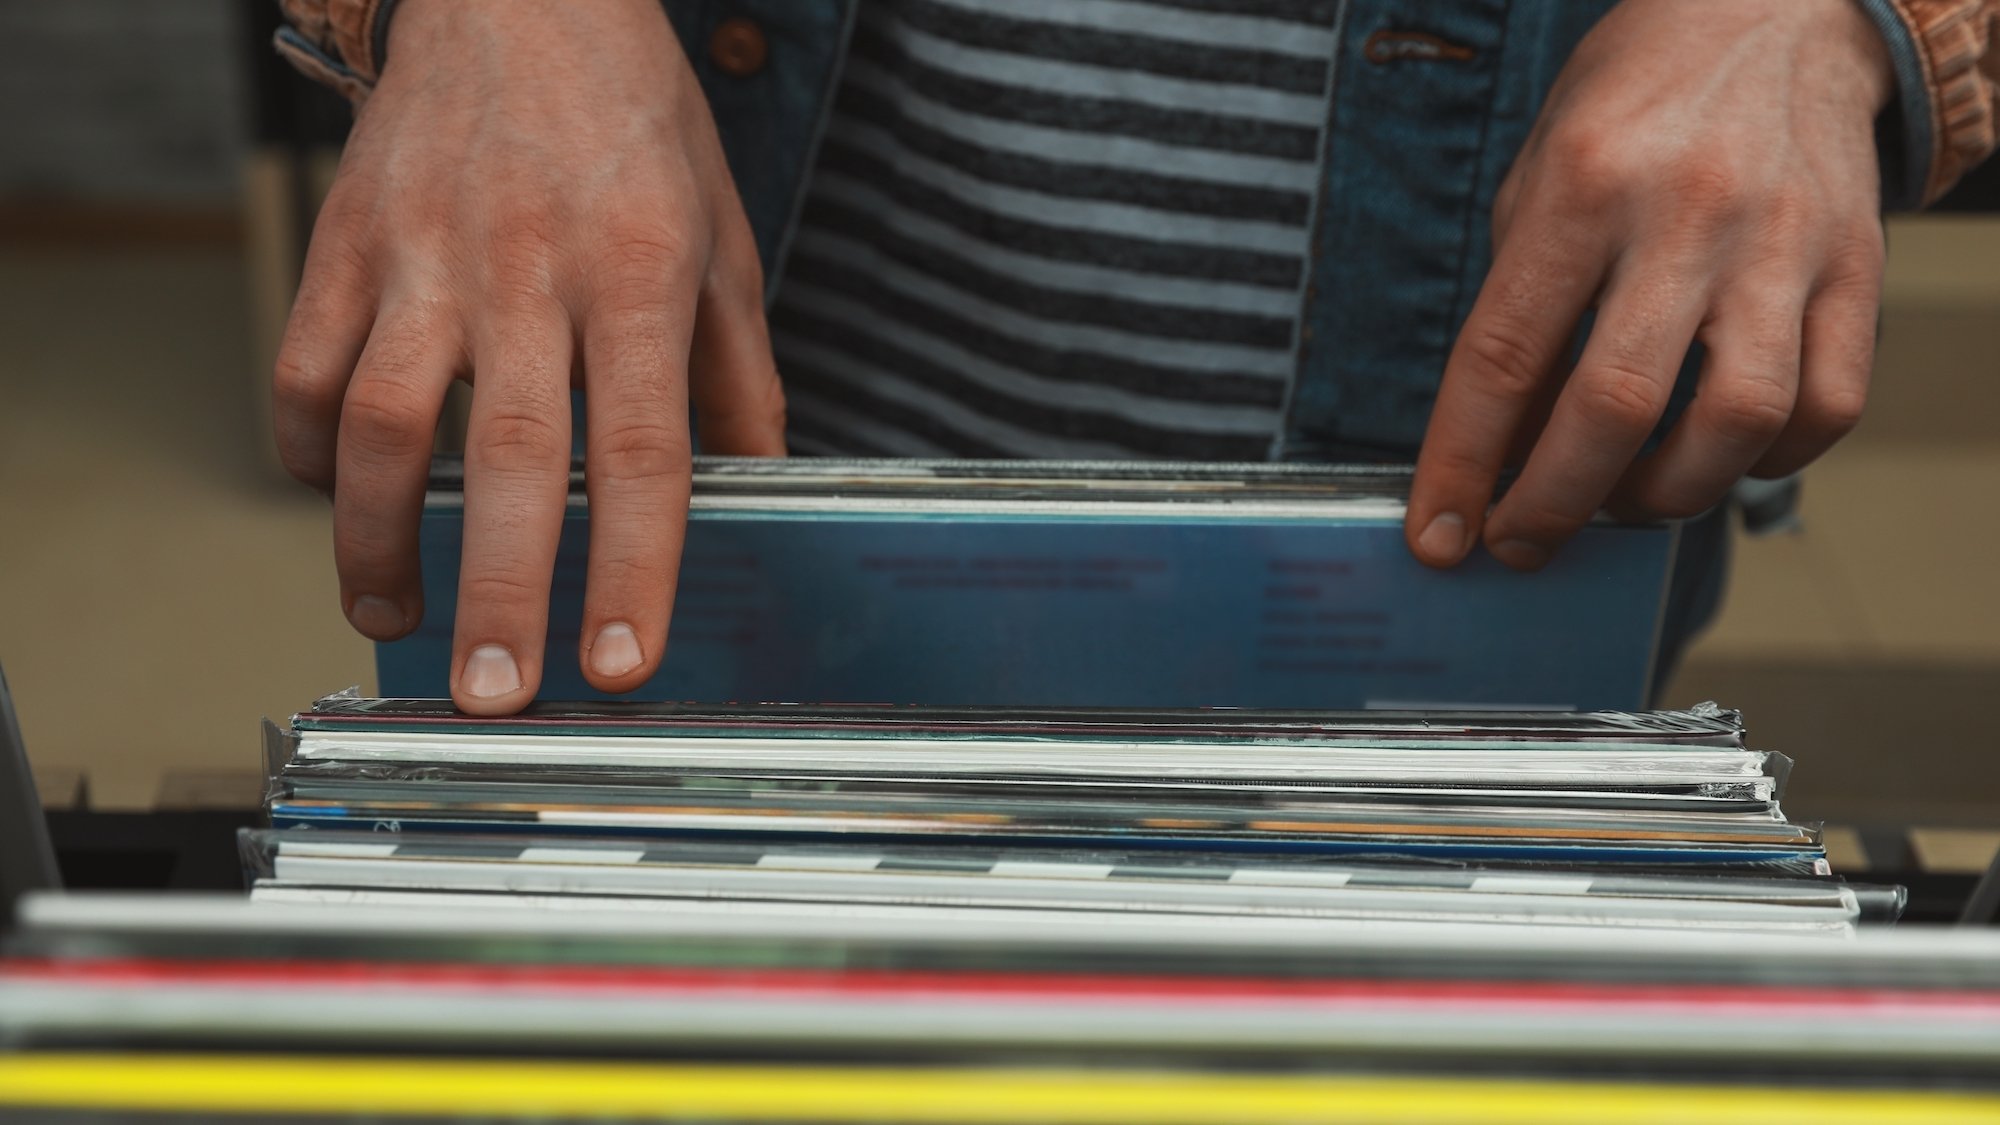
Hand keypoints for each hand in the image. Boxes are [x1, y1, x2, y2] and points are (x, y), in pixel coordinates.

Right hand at [273, 0, 784, 713]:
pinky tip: (340, 501)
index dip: (632, 566)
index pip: (641, 448)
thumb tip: (761, 487)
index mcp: (640, 272)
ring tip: (393, 619)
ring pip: (379, 420)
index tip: (620, 663)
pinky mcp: (345, 240)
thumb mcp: (723, 239)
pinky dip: (311, 451)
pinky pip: (307, 365)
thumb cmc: (631, 118)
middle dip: (501, 591)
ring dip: (376, 539)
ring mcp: (423, 253)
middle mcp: (528, 268)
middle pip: (509, 456)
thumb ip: (737, 373)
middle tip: (494, 694)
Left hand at [1406, 0, 1890, 569]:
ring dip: (1665, 497)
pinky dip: (1769, 461)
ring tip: (1623, 501)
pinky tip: (1722, 458)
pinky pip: (1827, 405)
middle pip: (1612, 407)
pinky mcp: (1858, 267)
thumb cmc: (1636, 106)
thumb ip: (1522, 303)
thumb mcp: (1540, 174)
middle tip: (1521, 542)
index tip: (1440, 536)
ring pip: (1734, 423)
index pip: (1505, 355)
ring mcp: (1783, 243)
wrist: (1776, 14)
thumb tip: (1495, 444)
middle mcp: (1686, 215)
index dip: (1462, 464)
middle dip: (1552, 504)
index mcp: (1582, 186)